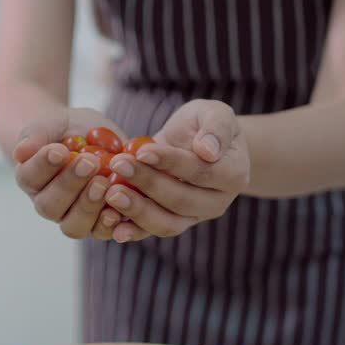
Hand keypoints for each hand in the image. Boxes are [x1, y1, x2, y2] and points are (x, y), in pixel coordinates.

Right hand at [12, 108, 149, 240]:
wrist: (94, 139)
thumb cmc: (67, 130)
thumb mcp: (53, 124)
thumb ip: (36, 135)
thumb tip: (20, 152)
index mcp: (31, 179)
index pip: (31, 177)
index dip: (43, 165)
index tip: (59, 150)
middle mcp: (49, 204)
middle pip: (51, 206)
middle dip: (69, 184)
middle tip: (89, 163)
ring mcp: (73, 217)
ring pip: (74, 225)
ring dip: (89, 205)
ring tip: (104, 182)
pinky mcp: (99, 224)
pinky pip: (102, 231)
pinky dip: (110, 223)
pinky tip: (119, 209)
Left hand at [97, 99, 248, 241]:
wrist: (196, 145)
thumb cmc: (204, 125)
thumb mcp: (214, 113)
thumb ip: (216, 126)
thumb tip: (208, 150)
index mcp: (233, 175)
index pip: (201, 172)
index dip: (171, 163)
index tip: (142, 151)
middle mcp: (217, 202)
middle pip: (181, 200)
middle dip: (148, 183)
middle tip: (118, 165)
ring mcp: (195, 217)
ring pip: (167, 223)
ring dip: (137, 211)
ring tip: (111, 194)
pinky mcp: (173, 223)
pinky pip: (152, 231)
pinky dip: (132, 230)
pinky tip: (111, 225)